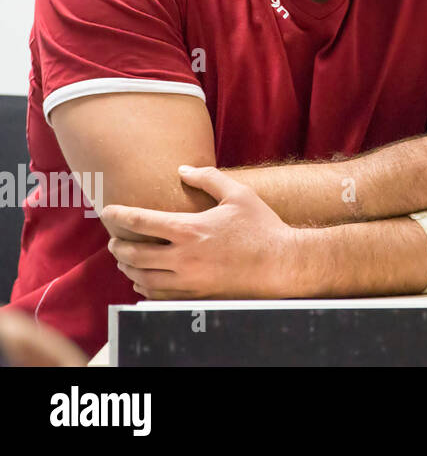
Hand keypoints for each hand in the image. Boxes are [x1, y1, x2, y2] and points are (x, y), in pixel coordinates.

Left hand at [103, 165, 300, 299]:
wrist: (281, 263)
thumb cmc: (261, 226)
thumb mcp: (239, 194)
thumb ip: (209, 178)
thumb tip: (183, 170)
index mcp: (190, 229)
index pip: (141, 222)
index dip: (119, 215)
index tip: (107, 211)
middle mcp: (183, 257)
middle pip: (133, 254)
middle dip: (118, 246)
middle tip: (113, 240)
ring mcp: (188, 279)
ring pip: (141, 278)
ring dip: (127, 268)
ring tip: (125, 260)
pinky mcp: (195, 294)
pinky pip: (158, 295)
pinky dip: (144, 287)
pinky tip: (143, 280)